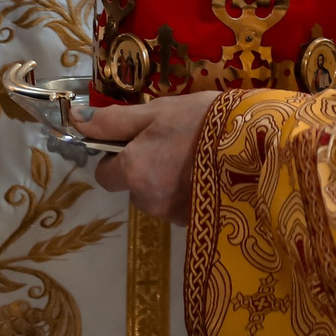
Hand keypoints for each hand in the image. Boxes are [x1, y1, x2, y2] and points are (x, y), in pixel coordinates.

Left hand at [81, 89, 220, 224]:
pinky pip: (180, 208)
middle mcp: (148, 201)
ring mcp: (174, 216)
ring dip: (166, 183)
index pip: (104, 176)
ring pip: (157, 199)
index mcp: (133, 173)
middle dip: (144, 170)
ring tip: (195, 158)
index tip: (138, 141)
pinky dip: (188, 194)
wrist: (258, 145)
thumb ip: (113, 121)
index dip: (116, 158)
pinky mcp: (198, 223)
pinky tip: (207, 174)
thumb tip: (77, 121)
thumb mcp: (155, 112)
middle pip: (132, 188)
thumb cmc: (202, 121)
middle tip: (172, 144)